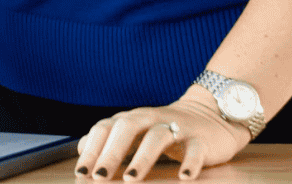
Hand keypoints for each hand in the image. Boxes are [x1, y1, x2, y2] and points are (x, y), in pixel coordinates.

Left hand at [73, 91, 247, 180]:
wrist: (211, 114)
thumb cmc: (164, 129)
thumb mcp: (135, 131)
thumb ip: (109, 139)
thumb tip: (81, 149)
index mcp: (132, 118)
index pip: (106, 128)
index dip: (91, 149)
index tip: (81, 172)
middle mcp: (151, 119)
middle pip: (127, 128)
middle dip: (111, 152)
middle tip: (99, 176)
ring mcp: (178, 127)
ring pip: (158, 137)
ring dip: (143, 158)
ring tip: (131, 179)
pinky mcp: (201, 140)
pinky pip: (196, 150)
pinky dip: (190, 163)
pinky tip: (184, 178)